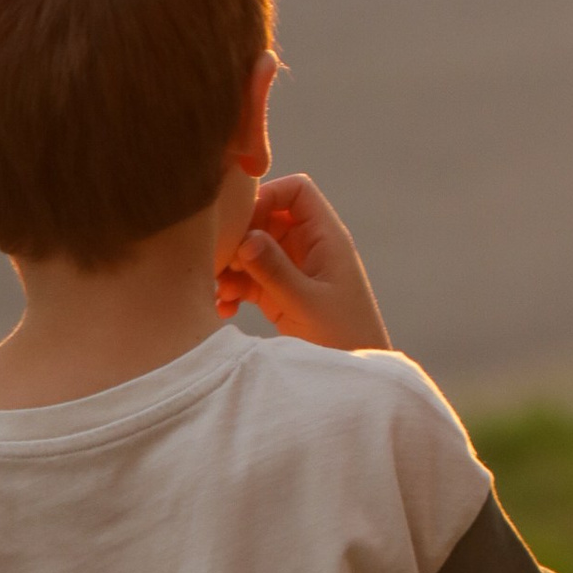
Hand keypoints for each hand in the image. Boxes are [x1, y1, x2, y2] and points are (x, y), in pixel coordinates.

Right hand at [219, 174, 391, 352]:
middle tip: (219, 263)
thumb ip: (276, 272)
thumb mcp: (307, 304)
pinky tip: (225, 309)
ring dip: (232, 266)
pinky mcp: (281, 294)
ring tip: (220, 291)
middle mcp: (310, 248)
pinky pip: (251, 278)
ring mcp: (295, 270)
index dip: (267, 196)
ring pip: (254, 248)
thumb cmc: (343, 337)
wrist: (352, 381)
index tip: (241, 225)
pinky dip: (235, 288)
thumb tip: (245, 238)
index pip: (297, 191)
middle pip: (267, 217)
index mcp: (326, 238)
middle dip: (240, 236)